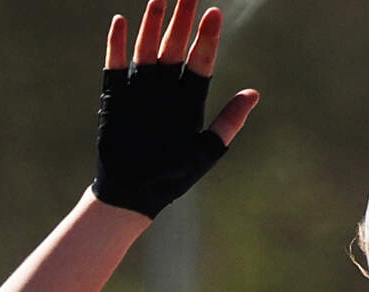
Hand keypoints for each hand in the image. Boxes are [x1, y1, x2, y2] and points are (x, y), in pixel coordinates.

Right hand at [92, 1, 257, 218]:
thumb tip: (254, 94)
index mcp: (188, 100)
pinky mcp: (114, 98)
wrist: (133, 195)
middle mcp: (164, 90)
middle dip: (182, 20)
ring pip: (147, 50)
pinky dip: (115, 45)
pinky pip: (114, 67)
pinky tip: (120, 21)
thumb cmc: (172, 178)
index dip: (207, 38)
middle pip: (175, 47)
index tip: (214, 13)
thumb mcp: (206, 151)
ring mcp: (139, 91)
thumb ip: (229, 122)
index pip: (201, 61)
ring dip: (152, 25)